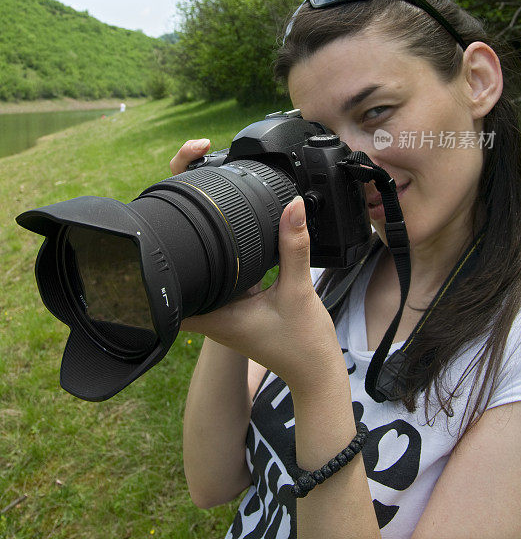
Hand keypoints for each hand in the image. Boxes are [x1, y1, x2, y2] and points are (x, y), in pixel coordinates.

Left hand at [170, 140, 342, 392]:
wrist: (316, 371)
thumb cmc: (304, 344)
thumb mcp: (299, 290)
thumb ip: (295, 247)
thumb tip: (293, 205)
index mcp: (213, 313)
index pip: (166, 288)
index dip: (155, 260)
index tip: (157, 228)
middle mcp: (210, 311)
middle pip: (176, 273)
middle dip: (174, 238)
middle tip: (179, 199)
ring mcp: (220, 308)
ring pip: (195, 271)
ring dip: (194, 244)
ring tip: (197, 208)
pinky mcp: (234, 303)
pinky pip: (216, 273)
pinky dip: (217, 253)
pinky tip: (225, 232)